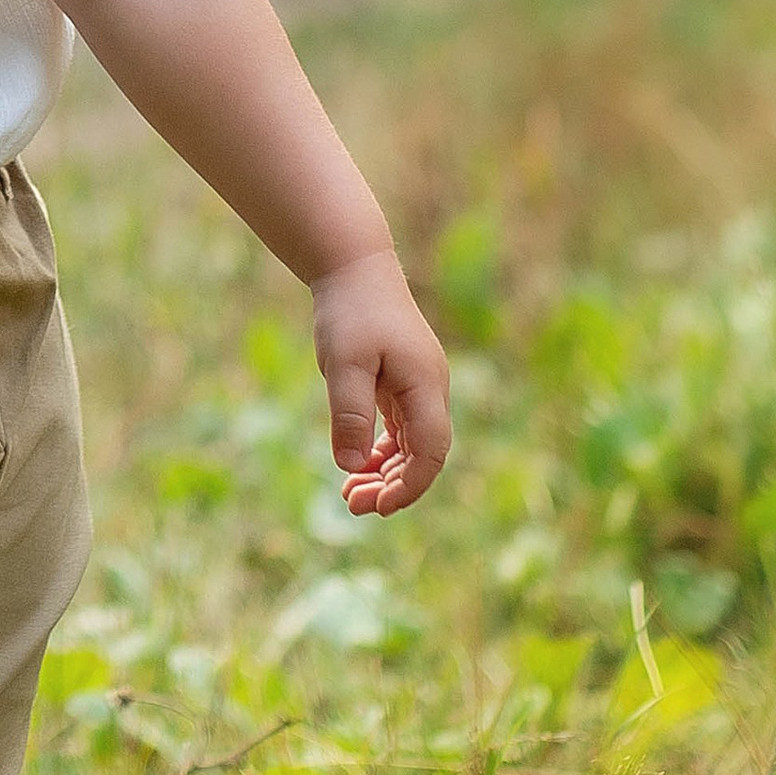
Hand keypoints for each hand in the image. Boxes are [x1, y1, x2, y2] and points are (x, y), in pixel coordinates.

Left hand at [311, 248, 451, 516]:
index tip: (378, 506)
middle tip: (354, 505)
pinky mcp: (402, 384)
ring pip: (412, 445)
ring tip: (351, 495)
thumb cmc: (350, 311)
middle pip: (424, 454)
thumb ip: (350, 414)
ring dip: (386, 473)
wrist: (354, 267)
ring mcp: (418, 387)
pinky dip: (381, 453)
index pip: (431, 451)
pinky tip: (358, 467)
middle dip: (394, 487)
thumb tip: (352, 467)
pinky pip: (399, 430)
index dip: (410, 486)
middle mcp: (430, 390)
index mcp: (426, 385)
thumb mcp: (344, 363)